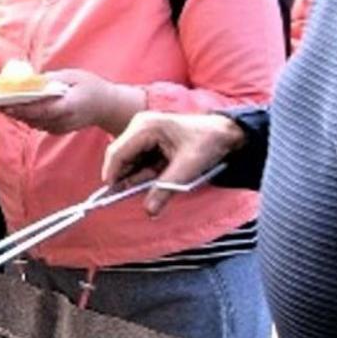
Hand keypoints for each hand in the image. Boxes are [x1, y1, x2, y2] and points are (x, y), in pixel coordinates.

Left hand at [0, 69, 143, 135]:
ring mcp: (58, 128)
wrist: (108, 107)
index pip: (39, 110)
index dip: (20, 107)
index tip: (3, 102)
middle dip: (10, 109)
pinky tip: (12, 106)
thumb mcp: (74, 76)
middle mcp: (62, 121)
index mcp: (68, 107)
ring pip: (31, 122)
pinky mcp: (55, 130)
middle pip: (30, 117)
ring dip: (14, 112)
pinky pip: (36, 123)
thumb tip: (29, 80)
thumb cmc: (92, 87)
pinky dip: (24, 115)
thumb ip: (51, 79)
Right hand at [103, 111, 246, 215]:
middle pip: (121, 157)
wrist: (225, 131)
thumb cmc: (208, 142)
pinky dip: (147, 171)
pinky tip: (161, 174)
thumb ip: (165, 189)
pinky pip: (139, 159)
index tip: (111, 197)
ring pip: (130, 160)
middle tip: (137, 195)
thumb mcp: (188, 168)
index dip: (112, 175)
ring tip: (161, 179)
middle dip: (128, 178)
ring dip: (141, 176)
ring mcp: (142, 131)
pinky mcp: (147, 138)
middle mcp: (139, 125)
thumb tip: (149, 212)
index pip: (118, 153)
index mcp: (146, 127)